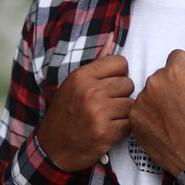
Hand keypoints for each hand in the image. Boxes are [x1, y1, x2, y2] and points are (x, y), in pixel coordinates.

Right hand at [36, 33, 134, 171]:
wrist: (53, 148)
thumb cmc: (65, 113)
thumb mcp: (74, 84)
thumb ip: (96, 63)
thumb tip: (112, 36)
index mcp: (81, 76)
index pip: (120, 63)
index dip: (119, 74)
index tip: (110, 85)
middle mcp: (90, 92)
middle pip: (128, 84)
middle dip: (122, 95)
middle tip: (108, 104)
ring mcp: (98, 113)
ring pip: (131, 104)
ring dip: (124, 113)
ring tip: (109, 118)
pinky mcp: (106, 133)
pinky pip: (130, 124)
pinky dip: (124, 129)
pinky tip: (111, 130)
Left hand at [130, 33, 184, 175]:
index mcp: (176, 70)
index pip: (176, 57)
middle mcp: (155, 80)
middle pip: (161, 73)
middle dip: (170, 83)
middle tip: (182, 104)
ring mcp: (142, 99)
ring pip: (150, 90)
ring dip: (158, 98)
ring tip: (171, 115)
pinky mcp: (134, 116)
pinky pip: (140, 106)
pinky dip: (148, 113)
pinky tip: (161, 123)